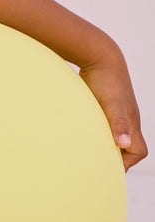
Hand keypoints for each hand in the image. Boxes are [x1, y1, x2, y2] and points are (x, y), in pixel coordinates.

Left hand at [80, 51, 147, 171]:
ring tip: (88, 149)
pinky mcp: (104, 103)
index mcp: (131, 121)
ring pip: (116, 134)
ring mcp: (116, 110)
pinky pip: (105, 123)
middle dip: (116, 156)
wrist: (99, 55)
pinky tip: (83, 131)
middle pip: (128, 145)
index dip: (127, 162)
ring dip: (105, 143)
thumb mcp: (111, 103)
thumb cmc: (106, 78)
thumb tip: (124, 143)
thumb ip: (118, 123)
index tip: (109, 165)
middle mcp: (127, 118)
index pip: (138, 151)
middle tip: (96, 162)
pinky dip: (98, 131)